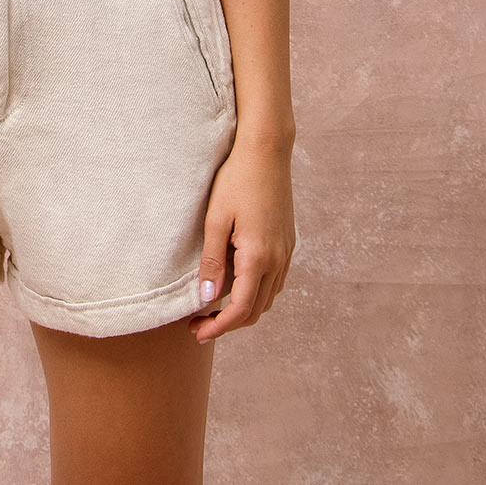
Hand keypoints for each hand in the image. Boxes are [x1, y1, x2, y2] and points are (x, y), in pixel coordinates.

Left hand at [188, 134, 295, 342]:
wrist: (266, 151)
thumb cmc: (235, 180)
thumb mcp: (216, 219)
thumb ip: (213, 262)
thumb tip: (208, 299)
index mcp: (259, 257)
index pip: (241, 309)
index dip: (219, 327)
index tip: (197, 333)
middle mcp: (278, 259)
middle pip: (256, 309)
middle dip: (228, 322)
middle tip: (198, 322)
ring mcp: (286, 251)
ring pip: (268, 296)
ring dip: (243, 308)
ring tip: (214, 304)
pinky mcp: (288, 242)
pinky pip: (275, 280)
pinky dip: (256, 291)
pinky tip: (236, 281)